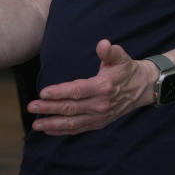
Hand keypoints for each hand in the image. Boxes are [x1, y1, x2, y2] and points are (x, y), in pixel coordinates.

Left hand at [28, 40, 153, 133]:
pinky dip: (63, 131)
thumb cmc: (127, 70)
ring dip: (53, 124)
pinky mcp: (99, 123)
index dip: (59, 93)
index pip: (77, 91)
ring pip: (73, 122)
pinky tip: (49, 130)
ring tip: (36, 124)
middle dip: (49, 108)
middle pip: (71, 108)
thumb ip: (110, 51)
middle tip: (31, 107)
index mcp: (103, 87)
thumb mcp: (121, 57)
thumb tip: (103, 44)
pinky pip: (78, 129)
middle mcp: (100, 105)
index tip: (43, 92)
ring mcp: (100, 116)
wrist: (143, 88)